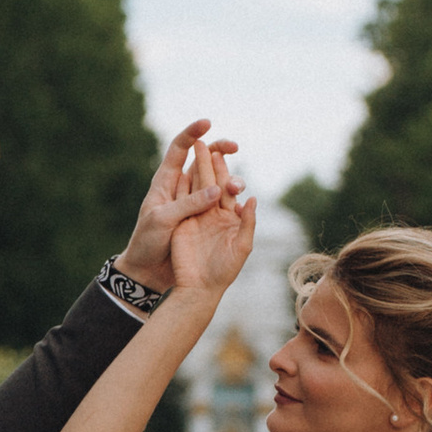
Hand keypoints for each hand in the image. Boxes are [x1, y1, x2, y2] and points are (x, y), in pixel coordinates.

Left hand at [117, 117, 239, 293]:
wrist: (147, 272)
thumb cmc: (147, 243)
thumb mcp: (164, 221)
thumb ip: (188, 204)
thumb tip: (217, 188)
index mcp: (165, 181)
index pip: (178, 148)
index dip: (192, 133)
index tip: (207, 122)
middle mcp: (180, 187)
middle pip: (203, 160)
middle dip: (220, 150)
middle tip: (235, 148)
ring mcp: (193, 202)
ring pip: (215, 181)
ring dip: (228, 178)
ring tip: (236, 188)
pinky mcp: (203, 217)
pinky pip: (220, 202)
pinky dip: (231, 199)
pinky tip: (241, 203)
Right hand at [170, 155, 255, 297]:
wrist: (199, 287)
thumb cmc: (224, 271)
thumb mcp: (242, 247)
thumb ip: (248, 223)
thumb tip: (251, 198)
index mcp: (228, 217)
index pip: (227, 189)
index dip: (225, 171)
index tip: (223, 152)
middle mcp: (212, 213)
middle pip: (210, 183)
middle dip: (208, 163)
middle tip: (205, 143)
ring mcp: (195, 216)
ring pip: (195, 188)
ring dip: (194, 169)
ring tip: (194, 147)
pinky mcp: (181, 222)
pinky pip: (181, 201)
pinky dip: (180, 185)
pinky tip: (179, 169)